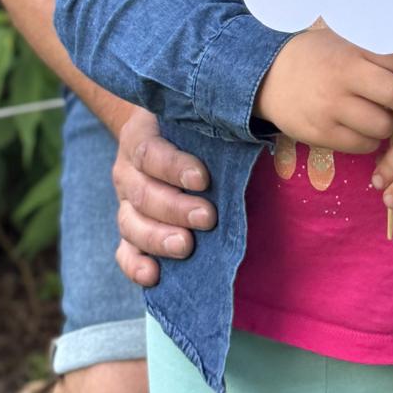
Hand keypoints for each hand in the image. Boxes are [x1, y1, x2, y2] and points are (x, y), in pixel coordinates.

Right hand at [111, 109, 215, 287]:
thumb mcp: (195, 117)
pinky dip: (135, 265)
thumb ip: (220, 127)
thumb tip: (268, 141)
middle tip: (207, 217)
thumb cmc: (188, 127)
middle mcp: (127, 171)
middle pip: (141, 193)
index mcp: (140, 137)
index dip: (174, 167)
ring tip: (186, 245)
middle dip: (175, 208)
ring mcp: (125, 203)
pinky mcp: (130, 228)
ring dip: (157, 238)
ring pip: (130, 224)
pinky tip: (153, 275)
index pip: (150, 152)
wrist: (159, 132)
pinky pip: (124, 252)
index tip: (203, 179)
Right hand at [253, 27, 392, 153]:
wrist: (268, 77)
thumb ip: (379, 49)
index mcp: (354, 49)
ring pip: (382, 126)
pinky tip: (363, 129)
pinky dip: (371, 141)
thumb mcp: (345, 42)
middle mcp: (343, 75)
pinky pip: (363, 145)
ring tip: (384, 119)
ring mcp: (331, 106)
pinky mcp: (321, 132)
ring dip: (391, 126)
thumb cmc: (318, 58)